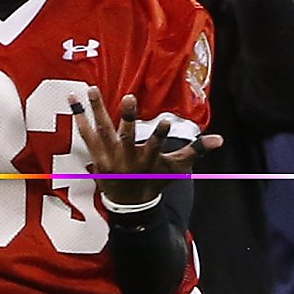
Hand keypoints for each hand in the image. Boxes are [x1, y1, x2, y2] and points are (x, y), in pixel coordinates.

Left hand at [76, 89, 218, 210]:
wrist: (130, 204)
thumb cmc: (154, 180)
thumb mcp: (175, 168)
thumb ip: (195, 151)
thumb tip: (219, 140)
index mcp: (146, 160)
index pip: (155, 147)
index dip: (161, 135)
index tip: (167, 121)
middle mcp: (126, 159)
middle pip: (126, 137)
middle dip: (127, 118)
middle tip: (128, 97)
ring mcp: (108, 158)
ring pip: (102, 131)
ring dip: (96, 110)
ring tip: (90, 89)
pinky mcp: (96, 156)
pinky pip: (86, 135)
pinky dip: (80, 119)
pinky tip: (74, 102)